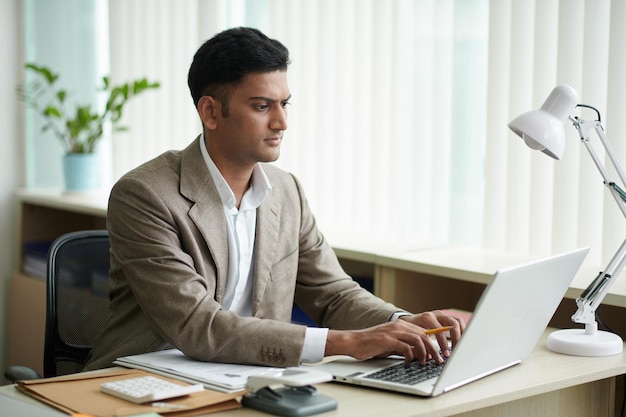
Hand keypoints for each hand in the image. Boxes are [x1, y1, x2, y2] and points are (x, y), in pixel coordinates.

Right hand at [324, 310, 464, 364]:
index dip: (435, 342)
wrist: (354, 341)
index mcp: (402, 325)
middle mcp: (400, 325)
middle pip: (425, 335)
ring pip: (418, 339)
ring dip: (425, 352)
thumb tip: (422, 353)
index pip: (425, 331)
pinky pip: (405, 347)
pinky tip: (408, 363)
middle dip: (434, 349)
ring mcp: (394, 331)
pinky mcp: (387, 339)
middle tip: (437, 361)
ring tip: (425, 362)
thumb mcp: (393, 343)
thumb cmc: (373, 344)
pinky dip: (410, 356)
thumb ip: (406, 344)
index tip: (440, 354)